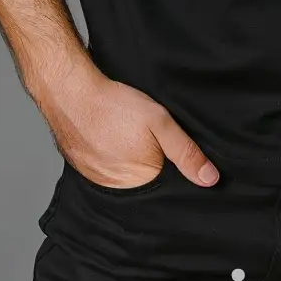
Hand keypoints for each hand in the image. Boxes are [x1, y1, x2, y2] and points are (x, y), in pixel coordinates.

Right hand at [42, 68, 218, 190]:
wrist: (70, 91)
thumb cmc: (114, 105)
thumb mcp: (159, 121)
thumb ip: (185, 151)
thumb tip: (211, 179)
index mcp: (141, 182)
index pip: (165, 187)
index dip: (170, 170)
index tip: (163, 150)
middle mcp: (119, 189)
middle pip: (144, 182)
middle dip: (149, 165)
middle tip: (140, 138)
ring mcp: (98, 181)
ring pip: (123, 176)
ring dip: (127, 161)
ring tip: (124, 135)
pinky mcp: (84, 170)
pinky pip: (104, 170)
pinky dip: (109, 157)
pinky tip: (109, 138)